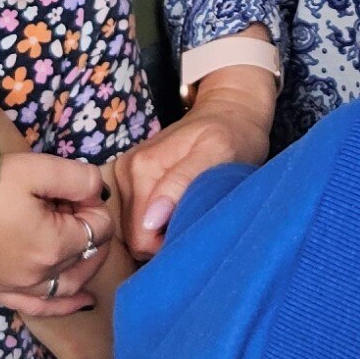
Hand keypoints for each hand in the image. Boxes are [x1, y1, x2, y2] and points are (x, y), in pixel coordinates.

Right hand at [0, 145, 113, 318]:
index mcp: (55, 244)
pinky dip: (65, 305)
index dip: (93, 205)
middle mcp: (41, 274)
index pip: (99, 228)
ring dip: (84, 266)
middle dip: (88, 230)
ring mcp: (19, 287)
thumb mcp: (36, 168)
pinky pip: (40, 307)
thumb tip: (97, 192)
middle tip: (70, 206)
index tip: (74, 190)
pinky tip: (81, 301)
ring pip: (69, 285)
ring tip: (88, 249)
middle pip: (87, 256)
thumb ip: (78, 178)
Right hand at [114, 69, 278, 249]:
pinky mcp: (133, 181)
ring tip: (193, 212)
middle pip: (135, 236)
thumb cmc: (233, 135)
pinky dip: (160, 222)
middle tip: (199, 221)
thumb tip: (152, 220)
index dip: (171, 246)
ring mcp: (127, 176)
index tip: (199, 231)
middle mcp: (126, 172)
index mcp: (141, 168)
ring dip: (163, 231)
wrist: (230, 112)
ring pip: (136, 231)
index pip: (141, 237)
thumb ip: (182, 183)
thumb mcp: (218, 154)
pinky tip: (181, 209)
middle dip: (165, 239)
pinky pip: (139, 219)